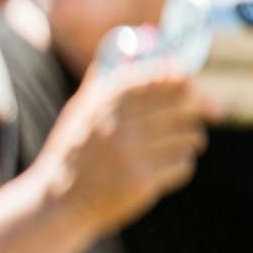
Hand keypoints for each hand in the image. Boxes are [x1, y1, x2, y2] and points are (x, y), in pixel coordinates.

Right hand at [37, 61, 205, 236]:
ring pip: (188, 137)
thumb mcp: (80, 113)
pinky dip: (179, 167)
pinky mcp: (141, 182)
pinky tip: (163, 170)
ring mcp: (130, 155)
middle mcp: (118, 125)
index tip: (191, 86)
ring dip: (189, 142)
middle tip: (193, 120)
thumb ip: (106, 83)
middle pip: (184, 106)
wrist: (58, 202)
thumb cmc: (74, 154)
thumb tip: (133, 50)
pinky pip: (182, 165)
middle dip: (194, 112)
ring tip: (177, 147)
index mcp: (105, 103)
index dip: (182, 81)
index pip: (160, 80)